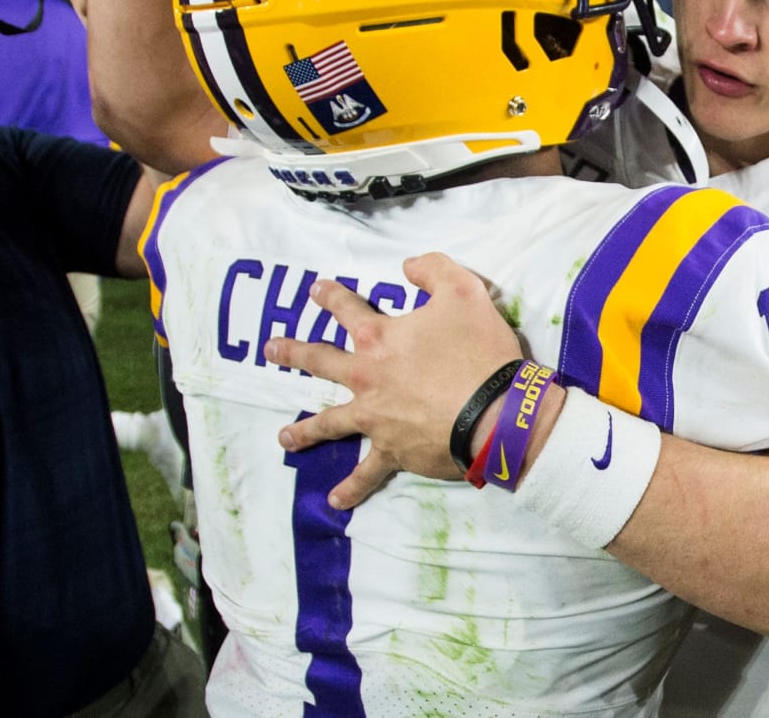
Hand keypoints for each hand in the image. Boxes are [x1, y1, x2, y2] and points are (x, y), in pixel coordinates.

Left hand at [264, 251, 522, 507]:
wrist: (496, 412)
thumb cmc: (478, 349)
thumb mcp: (463, 290)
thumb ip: (432, 269)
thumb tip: (408, 266)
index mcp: (380, 337)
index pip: (347, 308)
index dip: (330, 295)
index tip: (315, 290)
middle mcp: (367, 377)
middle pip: (321, 362)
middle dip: (293, 353)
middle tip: (271, 349)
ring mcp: (376, 418)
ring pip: (330, 423)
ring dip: (304, 430)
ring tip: (284, 437)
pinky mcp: (392, 450)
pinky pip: (366, 473)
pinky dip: (351, 489)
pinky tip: (335, 501)